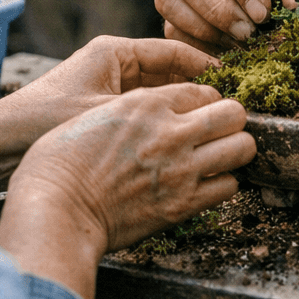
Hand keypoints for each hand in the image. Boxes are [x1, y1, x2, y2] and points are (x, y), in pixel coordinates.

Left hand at [0, 35, 213, 134]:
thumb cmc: (44, 120)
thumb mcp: (106, 114)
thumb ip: (153, 113)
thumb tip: (203, 118)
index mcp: (111, 52)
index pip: (170, 52)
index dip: (203, 66)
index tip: (232, 81)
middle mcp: (109, 66)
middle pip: (166, 74)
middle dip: (196, 90)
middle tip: (231, 106)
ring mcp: (104, 90)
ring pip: (154, 96)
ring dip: (179, 110)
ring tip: (212, 126)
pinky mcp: (98, 114)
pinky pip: (139, 115)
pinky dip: (159, 125)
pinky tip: (180, 143)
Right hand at [0, 84, 253, 298]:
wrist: (56, 209)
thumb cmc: (62, 161)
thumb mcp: (97, 113)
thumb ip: (136, 108)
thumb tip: (157, 113)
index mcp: (146, 103)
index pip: (203, 89)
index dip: (203, 101)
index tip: (198, 112)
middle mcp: (170, 131)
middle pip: (234, 113)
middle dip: (231, 120)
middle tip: (218, 132)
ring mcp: (181, 168)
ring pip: (242, 148)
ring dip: (233, 151)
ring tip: (218, 157)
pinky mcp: (182, 204)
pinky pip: (229, 187)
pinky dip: (222, 184)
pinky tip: (204, 184)